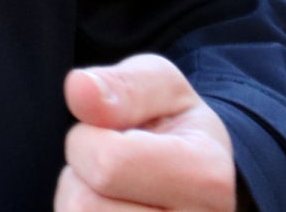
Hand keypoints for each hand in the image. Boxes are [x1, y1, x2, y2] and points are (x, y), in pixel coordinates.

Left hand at [55, 54, 235, 210]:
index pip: (106, 163)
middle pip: (83, 207)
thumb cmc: (176, 133)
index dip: (88, 141)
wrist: (204, 185)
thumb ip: (122, 86)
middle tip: (114, 174)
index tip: (114, 137)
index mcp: (206, 178)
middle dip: (81, 180)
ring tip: (113, 197)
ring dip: (80, 206)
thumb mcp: (161, 90)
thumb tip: (80, 89)